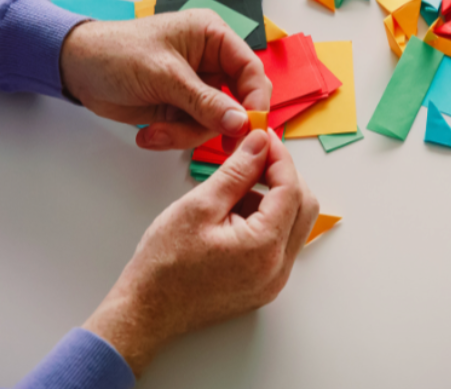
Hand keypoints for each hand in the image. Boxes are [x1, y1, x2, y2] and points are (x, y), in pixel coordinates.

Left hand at [59, 10, 272, 149]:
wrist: (76, 69)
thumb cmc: (117, 53)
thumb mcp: (164, 75)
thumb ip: (204, 100)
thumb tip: (241, 122)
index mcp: (212, 36)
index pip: (250, 69)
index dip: (255, 100)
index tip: (250, 128)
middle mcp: (210, 61)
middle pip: (237, 101)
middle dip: (215, 123)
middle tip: (214, 145)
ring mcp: (196, 87)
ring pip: (213, 122)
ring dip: (186, 134)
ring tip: (156, 132)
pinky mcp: (180, 107)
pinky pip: (192, 130)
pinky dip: (173, 137)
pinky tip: (149, 134)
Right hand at [83, 129, 318, 375]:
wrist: (146, 310)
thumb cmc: (165, 264)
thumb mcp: (200, 205)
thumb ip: (237, 171)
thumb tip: (260, 143)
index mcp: (265, 247)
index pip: (291, 189)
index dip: (279, 158)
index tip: (262, 139)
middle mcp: (278, 269)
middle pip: (303, 207)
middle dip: (283, 177)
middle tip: (254, 158)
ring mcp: (273, 281)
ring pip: (293, 225)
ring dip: (274, 199)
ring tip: (233, 190)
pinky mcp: (263, 286)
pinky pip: (279, 245)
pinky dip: (266, 222)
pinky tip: (234, 214)